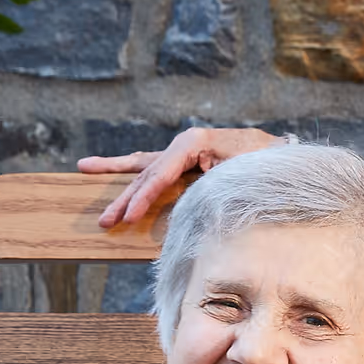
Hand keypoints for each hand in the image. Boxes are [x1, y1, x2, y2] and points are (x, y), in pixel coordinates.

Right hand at [77, 125, 279, 229]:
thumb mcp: (242, 178)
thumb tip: (186, 210)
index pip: (162, 172)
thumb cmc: (264, 167)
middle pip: (147, 173)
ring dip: (117, 180)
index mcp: (196, 142)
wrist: (280, 155)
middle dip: (125, 198)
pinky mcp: (183, 161)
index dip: (144, 196)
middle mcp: (184, 144)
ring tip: (83, 170)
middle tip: (104, 221)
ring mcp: (182, 152)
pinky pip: (151, 167)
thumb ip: (213, 189)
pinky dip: (128, 169)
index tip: (129, 217)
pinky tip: (96, 164)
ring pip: (143, 168)